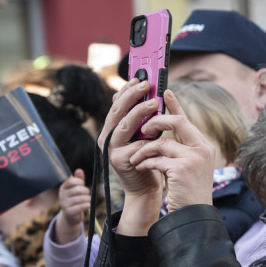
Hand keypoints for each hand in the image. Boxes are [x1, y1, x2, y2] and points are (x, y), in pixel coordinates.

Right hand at [54, 170, 90, 243]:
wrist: (70, 215)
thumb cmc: (75, 199)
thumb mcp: (76, 189)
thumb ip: (78, 180)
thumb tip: (79, 170)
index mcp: (63, 187)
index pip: (72, 181)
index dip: (80, 182)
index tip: (83, 185)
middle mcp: (62, 195)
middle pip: (78, 190)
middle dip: (86, 191)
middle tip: (87, 194)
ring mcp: (64, 204)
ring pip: (81, 199)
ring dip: (88, 199)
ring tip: (88, 200)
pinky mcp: (69, 212)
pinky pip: (81, 207)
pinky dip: (87, 205)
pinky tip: (88, 205)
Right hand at [98, 79, 166, 231]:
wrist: (146, 189)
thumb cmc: (149, 161)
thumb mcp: (145, 136)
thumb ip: (144, 121)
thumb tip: (152, 96)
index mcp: (112, 129)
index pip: (117, 104)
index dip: (126, 89)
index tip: (138, 76)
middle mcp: (107, 137)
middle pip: (117, 110)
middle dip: (132, 95)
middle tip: (147, 84)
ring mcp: (111, 149)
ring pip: (124, 125)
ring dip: (139, 112)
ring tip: (155, 103)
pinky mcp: (119, 161)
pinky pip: (134, 144)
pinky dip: (146, 137)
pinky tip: (157, 131)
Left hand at [128, 90, 216, 212]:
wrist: (193, 215)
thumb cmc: (187, 193)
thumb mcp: (186, 167)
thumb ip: (178, 149)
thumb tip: (160, 135)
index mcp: (204, 147)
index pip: (187, 120)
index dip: (175, 105)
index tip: (164, 92)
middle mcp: (203, 149)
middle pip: (177, 122)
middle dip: (155, 123)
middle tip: (142, 129)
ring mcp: (195, 158)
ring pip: (161, 143)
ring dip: (144, 151)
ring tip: (135, 159)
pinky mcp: (183, 168)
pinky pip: (157, 158)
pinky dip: (145, 163)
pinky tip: (140, 168)